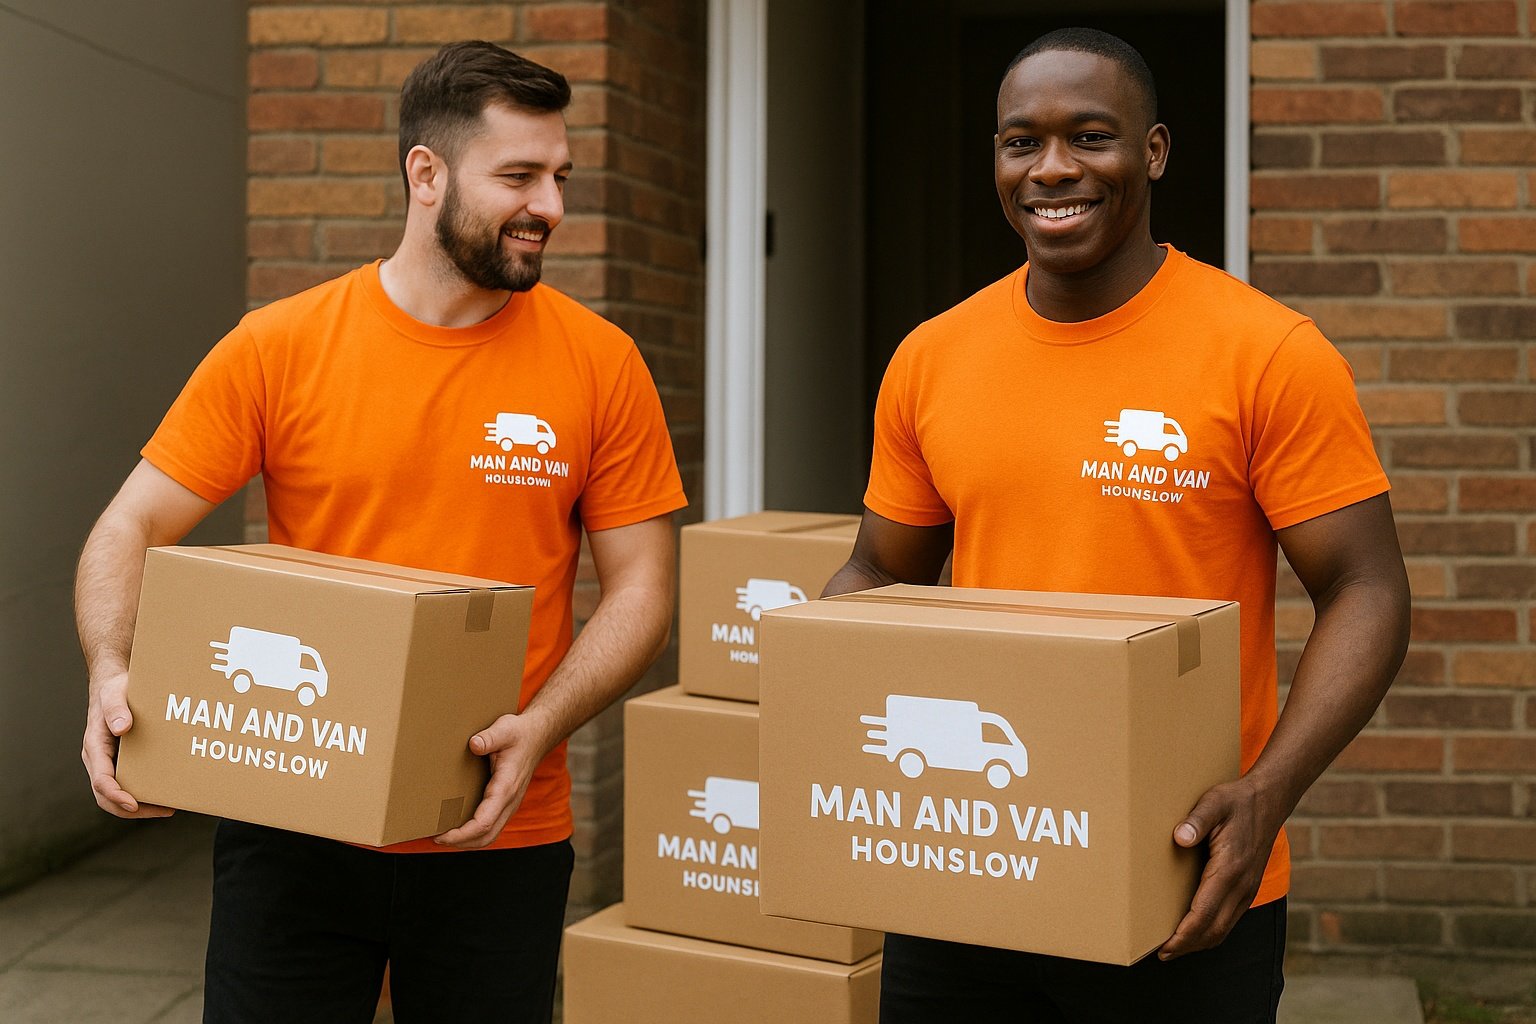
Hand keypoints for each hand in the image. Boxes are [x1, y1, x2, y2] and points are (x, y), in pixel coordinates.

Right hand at [81, 670, 173, 817]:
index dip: (116, 795)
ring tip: (168, 807)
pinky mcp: (122, 761)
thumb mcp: (115, 693)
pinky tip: (167, 791)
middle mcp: (99, 759)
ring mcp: (110, 762)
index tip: (134, 803)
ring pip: (118, 793)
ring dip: (140, 806)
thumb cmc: (114, 689)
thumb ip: (117, 708)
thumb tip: (121, 728)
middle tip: (163, 810)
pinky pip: (129, 782)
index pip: (101, 780)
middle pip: (107, 796)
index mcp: (95, 746)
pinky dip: (144, 792)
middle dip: (132, 809)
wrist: (114, 685)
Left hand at [434, 709, 553, 848]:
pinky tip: (459, 825)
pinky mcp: (506, 803)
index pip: (484, 822)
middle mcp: (510, 801)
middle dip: (461, 843)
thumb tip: (473, 744)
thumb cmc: (520, 734)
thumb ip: (489, 737)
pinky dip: (474, 833)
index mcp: (506, 788)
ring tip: (444, 836)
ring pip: (490, 835)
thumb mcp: (505, 729)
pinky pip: (492, 827)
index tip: (442, 834)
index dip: (462, 834)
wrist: (538, 737)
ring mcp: (510, 805)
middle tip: (436, 838)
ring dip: (468, 841)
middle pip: (486, 836)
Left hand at [1157, 777, 1278, 960]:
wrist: (1270, 801)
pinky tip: (1195, 929)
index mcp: (1231, 869)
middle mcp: (1242, 885)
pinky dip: (1211, 931)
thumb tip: (1180, 837)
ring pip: (1224, 929)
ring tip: (1174, 948)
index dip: (1184, 934)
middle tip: (1162, 953)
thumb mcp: (1214, 802)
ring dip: (1200, 942)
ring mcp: (1247, 889)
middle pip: (1215, 929)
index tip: (1165, 946)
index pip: (1205, 913)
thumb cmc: (1237, 801)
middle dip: (1188, 946)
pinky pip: (1229, 919)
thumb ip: (1197, 819)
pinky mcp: (1247, 888)